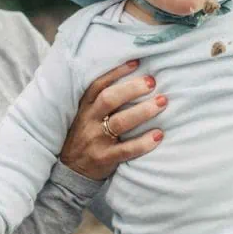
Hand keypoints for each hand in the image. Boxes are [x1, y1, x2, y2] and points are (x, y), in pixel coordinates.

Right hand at [59, 59, 167, 180]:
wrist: (70, 170)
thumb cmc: (84, 138)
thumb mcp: (85, 116)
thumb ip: (101, 103)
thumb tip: (132, 82)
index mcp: (84, 108)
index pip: (98, 85)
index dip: (116, 73)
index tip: (136, 63)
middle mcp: (89, 121)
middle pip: (109, 99)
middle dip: (132, 89)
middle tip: (152, 82)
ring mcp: (96, 140)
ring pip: (120, 122)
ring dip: (143, 111)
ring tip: (162, 102)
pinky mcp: (104, 158)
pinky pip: (127, 149)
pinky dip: (144, 142)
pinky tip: (159, 134)